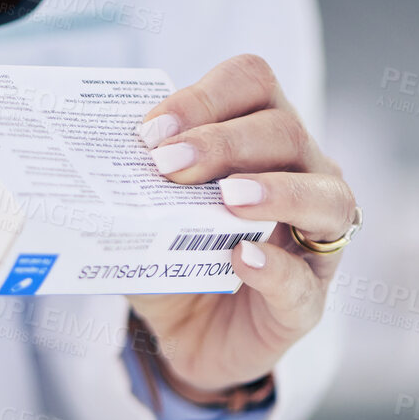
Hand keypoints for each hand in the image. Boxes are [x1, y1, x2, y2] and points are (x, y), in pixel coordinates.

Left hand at [127, 55, 355, 396]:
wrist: (187, 336)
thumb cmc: (174, 257)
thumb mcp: (145, 214)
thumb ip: (132, 186)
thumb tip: (92, 164)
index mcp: (260, 136)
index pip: (252, 84)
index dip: (204, 97)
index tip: (152, 131)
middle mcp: (304, 175)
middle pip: (285, 131)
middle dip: (223, 142)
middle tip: (169, 164)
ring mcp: (315, 239)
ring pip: (326, 196)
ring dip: (275, 190)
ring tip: (227, 199)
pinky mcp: (308, 301)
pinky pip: (305, 280)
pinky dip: (274, 268)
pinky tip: (240, 259)